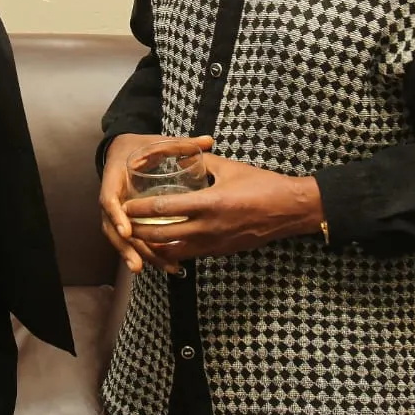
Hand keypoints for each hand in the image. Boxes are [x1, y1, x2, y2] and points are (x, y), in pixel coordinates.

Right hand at [99, 133, 213, 274]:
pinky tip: (159, 264)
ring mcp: (116, 210)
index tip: (128, 230)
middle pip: (112, 227)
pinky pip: (128, 238)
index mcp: (114, 177)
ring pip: (119, 237)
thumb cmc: (140, 147)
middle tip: (140, 263)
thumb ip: (181, 144)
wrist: (122, 149)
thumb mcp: (157, 142)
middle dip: (126, 247)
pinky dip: (140, 251)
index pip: (109, 198)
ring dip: (134, 254)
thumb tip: (208, 141)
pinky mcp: (124, 218)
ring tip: (152, 269)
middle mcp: (112, 196)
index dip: (117, 215)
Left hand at [123, 155, 323, 262]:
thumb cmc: (261, 184)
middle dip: (140, 231)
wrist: (290, 210)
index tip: (126, 204)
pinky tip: (165, 246)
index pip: (165, 208)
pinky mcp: (222, 252)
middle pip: (163, 235)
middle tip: (124, 225)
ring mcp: (216, 243)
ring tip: (139, 238)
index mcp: (209, 203)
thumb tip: (180, 158)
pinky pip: (191, 255)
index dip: (141, 209)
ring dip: (155, 246)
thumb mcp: (228, 167)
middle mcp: (209, 227)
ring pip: (175, 252)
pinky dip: (175, 252)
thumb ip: (201, 162)